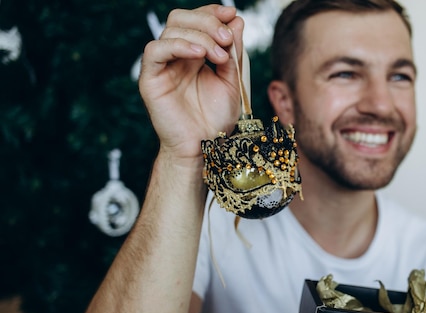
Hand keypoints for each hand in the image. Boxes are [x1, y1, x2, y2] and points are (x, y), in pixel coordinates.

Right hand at [138, 5, 243, 161]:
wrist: (204, 148)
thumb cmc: (216, 120)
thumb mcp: (233, 81)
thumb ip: (234, 53)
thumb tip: (236, 20)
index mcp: (194, 54)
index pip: (197, 20)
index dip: (212, 12)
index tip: (232, 14)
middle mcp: (176, 56)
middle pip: (181, 19)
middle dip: (207, 22)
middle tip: (227, 38)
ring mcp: (162, 66)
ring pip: (171, 30)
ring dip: (199, 36)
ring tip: (220, 55)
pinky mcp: (150, 79)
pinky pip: (155, 51)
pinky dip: (178, 45)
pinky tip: (199, 54)